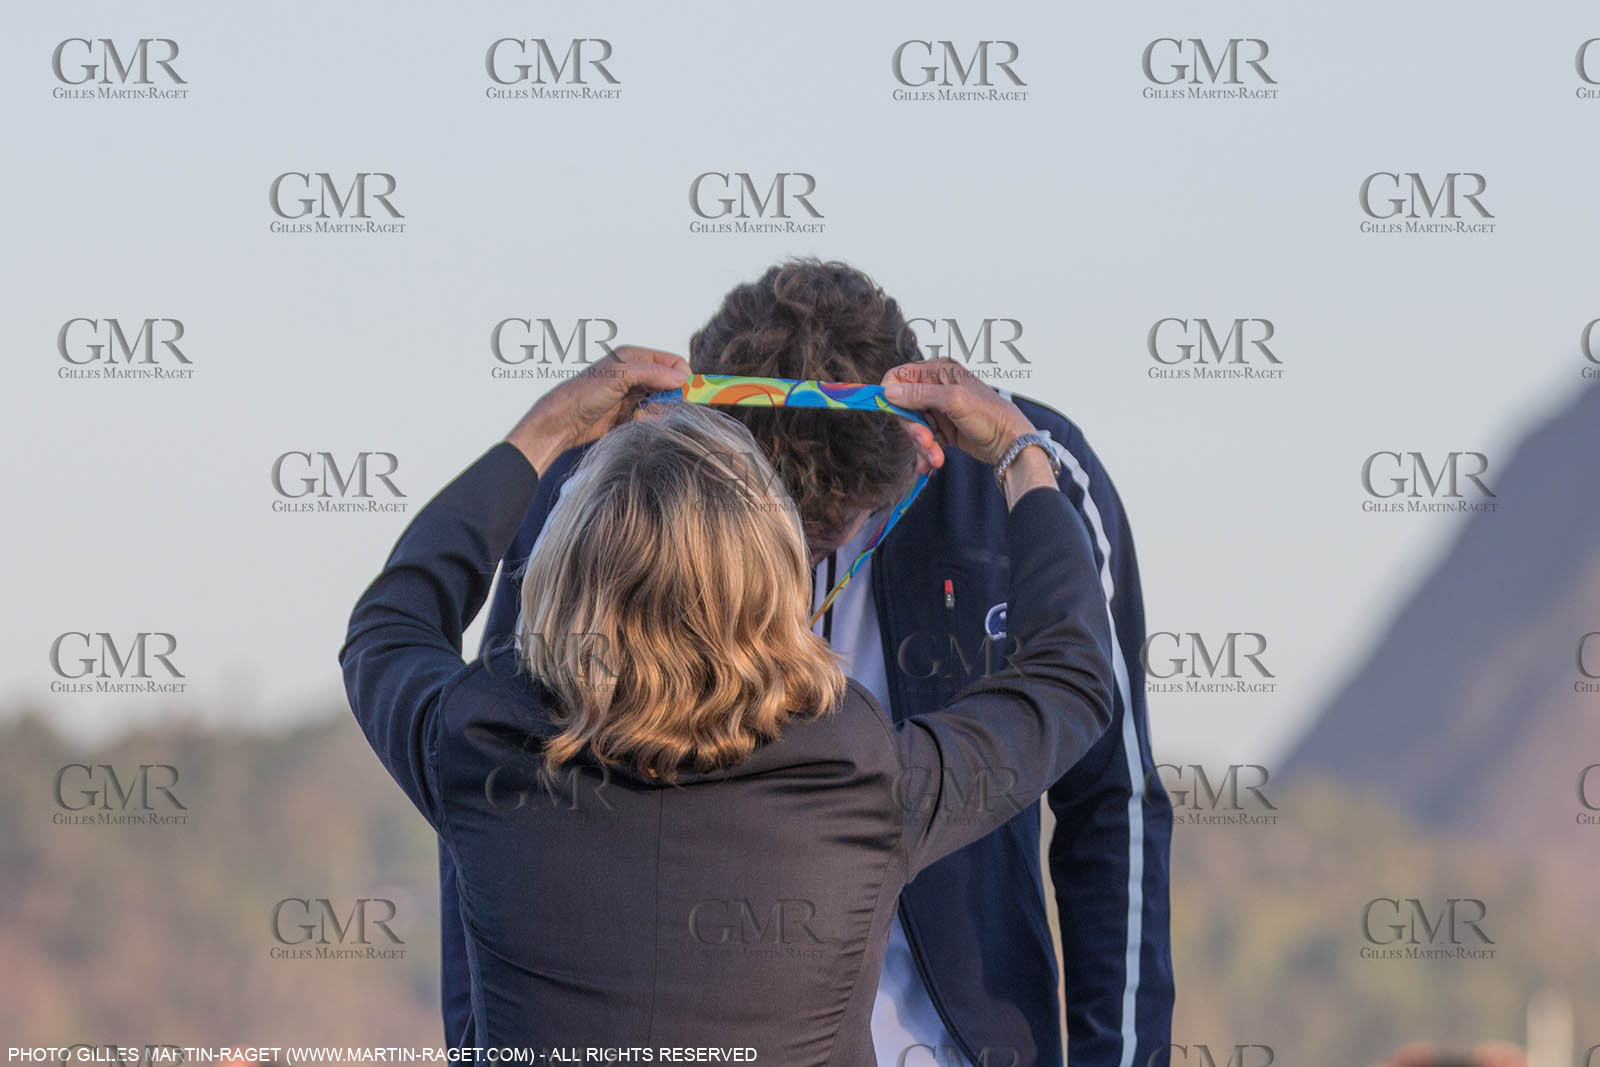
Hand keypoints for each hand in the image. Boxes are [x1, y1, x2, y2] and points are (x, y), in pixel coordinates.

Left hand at [506, 345, 689, 473]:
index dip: (683, 378)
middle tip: (653, 408)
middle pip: (672, 385)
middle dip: (668, 399)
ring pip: (663, 405)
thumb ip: (652, 372)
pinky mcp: (630, 415)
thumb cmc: (585, 393)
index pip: (674, 363)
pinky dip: (647, 422)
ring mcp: (634, 396)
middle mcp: (637, 375)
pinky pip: (652, 419)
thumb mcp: (620, 375)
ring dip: (657, 413)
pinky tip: (633, 424)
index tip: (682, 395)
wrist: (562, 423)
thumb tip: (683, 377)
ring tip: (639, 417)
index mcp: (635, 358)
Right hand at [880, 359, 1034, 466]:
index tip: (898, 416)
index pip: (899, 377)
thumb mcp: (954, 401)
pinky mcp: (942, 427)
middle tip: (926, 442)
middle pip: (903, 406)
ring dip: (922, 445)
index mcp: (938, 370)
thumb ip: (920, 394)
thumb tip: (888, 390)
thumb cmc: (990, 416)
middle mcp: (936, 386)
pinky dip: (926, 452)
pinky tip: (932, 463)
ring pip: (913, 426)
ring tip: (936, 458)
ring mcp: (938, 408)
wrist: (1010, 444)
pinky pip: (923, 439)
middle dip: (913, 429)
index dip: (892, 396)